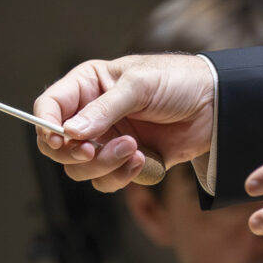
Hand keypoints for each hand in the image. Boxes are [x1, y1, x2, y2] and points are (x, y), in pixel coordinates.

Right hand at [35, 52, 218, 191]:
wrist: (217, 105)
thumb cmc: (178, 82)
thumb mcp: (140, 85)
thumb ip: (105, 109)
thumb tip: (72, 133)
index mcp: (88, 86)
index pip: (49, 107)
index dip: (46, 125)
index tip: (60, 139)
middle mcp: (91, 115)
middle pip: (58, 146)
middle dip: (75, 153)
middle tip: (93, 150)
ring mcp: (108, 141)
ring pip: (81, 169)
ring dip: (104, 165)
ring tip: (134, 149)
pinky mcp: (127, 162)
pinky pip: (108, 180)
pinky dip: (121, 176)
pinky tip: (144, 160)